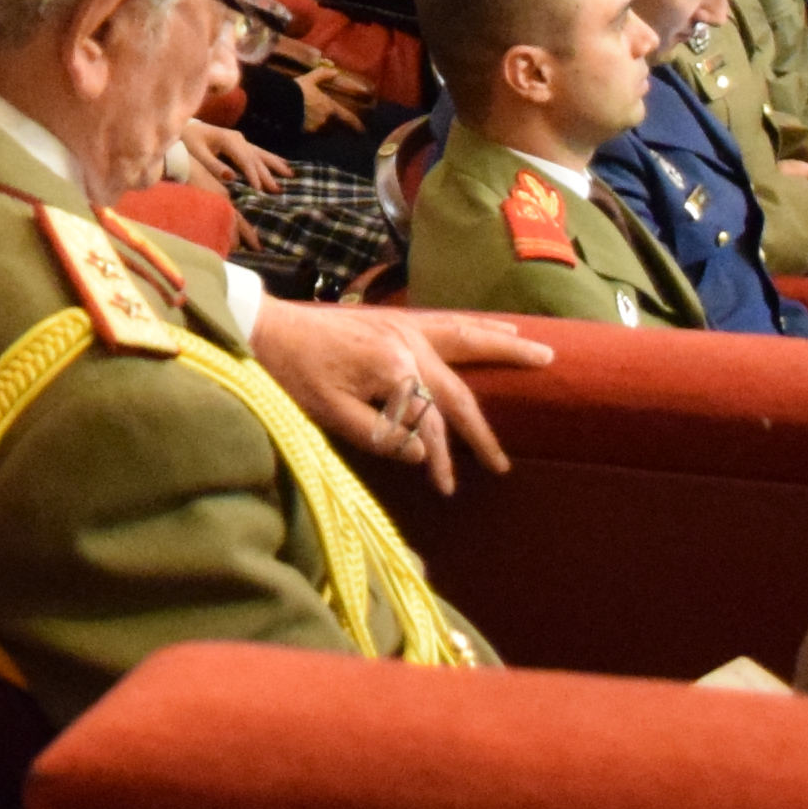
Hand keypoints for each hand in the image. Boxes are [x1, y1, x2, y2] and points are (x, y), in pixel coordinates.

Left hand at [170, 111, 290, 194]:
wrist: (182, 127)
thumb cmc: (187, 141)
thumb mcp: (196, 153)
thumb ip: (212, 164)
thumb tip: (231, 177)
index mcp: (227, 139)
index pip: (245, 160)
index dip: (253, 176)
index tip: (260, 191)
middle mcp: (237, 138)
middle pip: (255, 158)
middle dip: (267, 174)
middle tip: (278, 191)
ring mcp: (240, 139)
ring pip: (261, 153)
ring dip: (275, 165)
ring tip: (290, 175)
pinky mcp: (239, 142)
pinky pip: (258, 151)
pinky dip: (271, 158)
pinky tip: (284, 164)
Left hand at [251, 303, 546, 493]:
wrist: (265, 327)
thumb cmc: (294, 373)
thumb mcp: (331, 414)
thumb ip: (380, 435)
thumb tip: (422, 453)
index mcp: (393, 368)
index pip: (430, 425)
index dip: (440, 460)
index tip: (446, 488)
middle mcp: (407, 343)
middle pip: (459, 389)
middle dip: (482, 429)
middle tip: (503, 463)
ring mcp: (405, 327)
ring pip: (467, 338)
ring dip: (504, 348)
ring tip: (542, 353)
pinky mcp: (396, 320)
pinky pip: (450, 323)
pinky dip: (478, 327)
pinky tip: (498, 327)